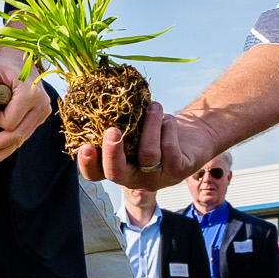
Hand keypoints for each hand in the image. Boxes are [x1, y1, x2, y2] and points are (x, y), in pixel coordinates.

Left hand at [0, 47, 52, 168]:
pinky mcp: (39, 117)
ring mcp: (43, 113)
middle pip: (17, 136)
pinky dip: (8, 145)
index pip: (9, 122)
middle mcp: (41, 106)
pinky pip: (23, 135)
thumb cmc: (3, 65)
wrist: (21, 60)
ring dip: (1, 153)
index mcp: (30, 94)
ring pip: (21, 140)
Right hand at [78, 100, 224, 189]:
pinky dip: (167, 129)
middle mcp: (133, 178)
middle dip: (112, 152)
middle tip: (112, 130)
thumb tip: (99, 99)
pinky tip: (169, 120)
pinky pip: (168, 149)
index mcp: (118, 167)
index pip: (95, 173)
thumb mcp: (134, 126)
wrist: (193, 136)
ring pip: (147, 154)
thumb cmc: (157, 129)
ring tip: (154, 106)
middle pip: (117, 174)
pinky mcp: (177, 172)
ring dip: (149, 126)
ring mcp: (155, 178)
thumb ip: (119, 122)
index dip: (87, 164)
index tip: (85, 146)